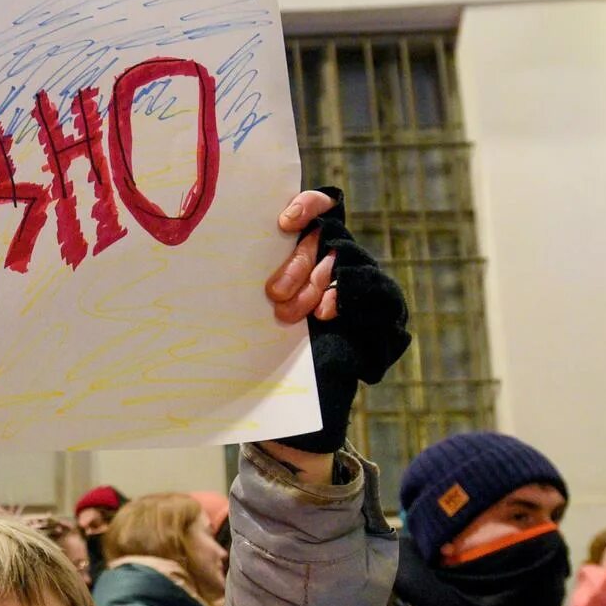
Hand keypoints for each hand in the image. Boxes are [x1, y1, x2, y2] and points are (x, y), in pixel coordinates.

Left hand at [262, 188, 410, 454]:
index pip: (321, 206)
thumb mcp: (253, 307)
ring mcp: (359, 280)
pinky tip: (326, 314)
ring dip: (315, 285)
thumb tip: (225, 248)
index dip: (308, 206)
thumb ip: (256, 276)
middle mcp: (337, 257)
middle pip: (324, 239)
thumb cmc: (265, 342)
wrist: (293, 398)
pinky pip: (370, 292)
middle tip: (273, 294)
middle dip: (297, 264)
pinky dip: (345, 299)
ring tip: (289, 314)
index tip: (283, 224)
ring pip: (343, 264)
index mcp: (308, 246)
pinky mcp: (380, 307)